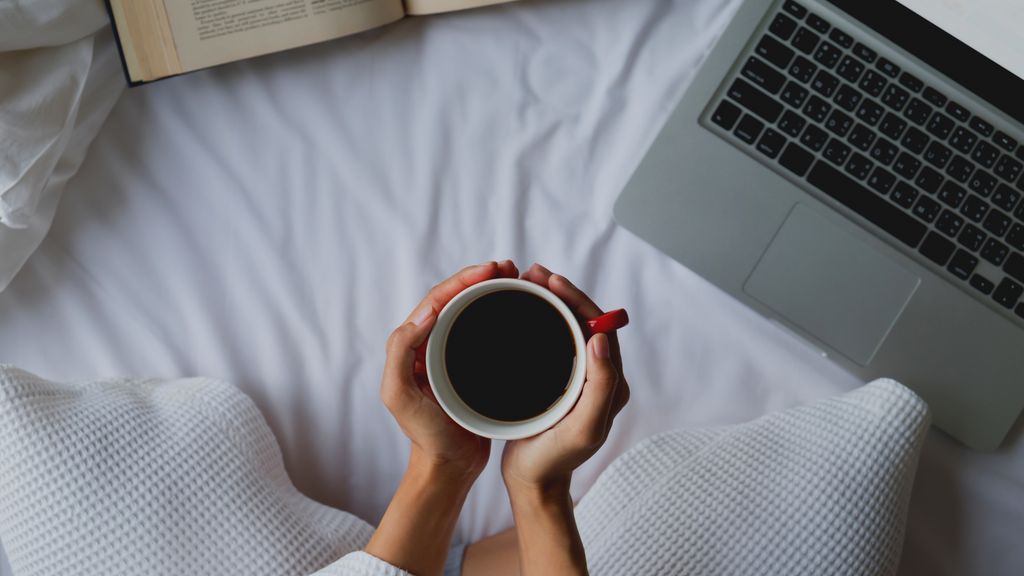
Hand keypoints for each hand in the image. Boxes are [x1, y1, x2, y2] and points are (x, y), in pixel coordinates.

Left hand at [381, 260, 518, 473]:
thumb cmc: (425, 436)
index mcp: (411, 345)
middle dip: (479, 277)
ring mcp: (452, 355)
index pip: (436, 300)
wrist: (449, 467)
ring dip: (491, 290)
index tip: (490, 270)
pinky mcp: (473, 366)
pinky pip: (485, 331)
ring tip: (516, 278)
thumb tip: (426, 312)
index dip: (462, 280)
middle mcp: (430, 345)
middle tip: (508, 267)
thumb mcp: (400, 395)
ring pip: (471, 311)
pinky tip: (519, 308)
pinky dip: (500, 314)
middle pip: (455, 298)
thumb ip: (401, 352)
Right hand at [501, 264, 629, 494]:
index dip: (577, 299)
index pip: (600, 326)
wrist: (534, 483)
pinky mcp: (558, 381)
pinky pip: (554, 340)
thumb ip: (601, 385)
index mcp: (611, 382)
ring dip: (550, 302)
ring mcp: (578, 378)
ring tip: (525, 283)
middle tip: (534, 273)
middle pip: (585, 320)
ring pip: (569, 327)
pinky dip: (540, 319)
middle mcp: (599, 376)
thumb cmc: (556, 459)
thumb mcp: (584, 426)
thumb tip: (601, 337)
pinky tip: (520, 310)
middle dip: (562, 293)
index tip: (551, 281)